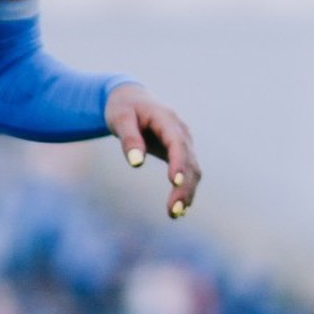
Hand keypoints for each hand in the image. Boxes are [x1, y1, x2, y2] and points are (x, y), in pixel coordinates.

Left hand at [106, 83, 201, 218]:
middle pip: (189, 161)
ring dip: (187, 192)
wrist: (131, 99)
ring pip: (193, 170)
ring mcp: (183, 142)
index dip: (178, 162)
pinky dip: (185, 189)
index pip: (177, 143)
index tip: (174, 182)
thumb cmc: (123, 108)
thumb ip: (129, 139)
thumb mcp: (119, 119)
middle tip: (173, 210)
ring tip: (174, 214)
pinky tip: (179, 209)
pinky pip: (188, 173)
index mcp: (167, 119)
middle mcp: (181, 132)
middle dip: (183, 186)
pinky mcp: (180, 153)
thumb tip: (136, 163)